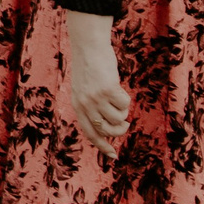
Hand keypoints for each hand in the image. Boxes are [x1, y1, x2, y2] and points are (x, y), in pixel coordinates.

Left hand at [64, 12, 130, 152]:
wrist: (89, 47)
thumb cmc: (89, 68)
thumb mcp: (83, 90)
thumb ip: (91, 107)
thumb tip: (109, 127)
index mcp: (78, 107)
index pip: (90, 134)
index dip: (102, 146)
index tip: (113, 156)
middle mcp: (86, 105)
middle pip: (107, 131)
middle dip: (120, 130)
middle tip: (125, 123)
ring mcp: (96, 98)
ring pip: (119, 118)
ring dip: (123, 110)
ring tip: (117, 97)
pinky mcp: (108, 90)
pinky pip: (125, 104)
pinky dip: (125, 98)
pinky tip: (118, 87)